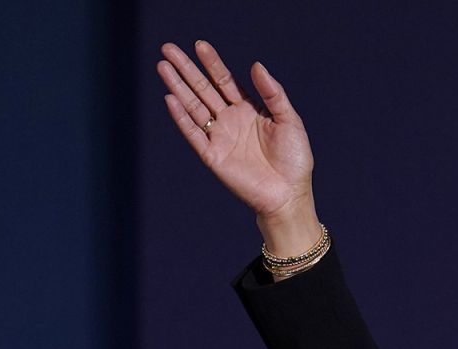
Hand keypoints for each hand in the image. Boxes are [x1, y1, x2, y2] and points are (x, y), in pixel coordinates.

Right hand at [157, 40, 318, 251]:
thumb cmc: (294, 159)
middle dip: (187, 69)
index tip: (200, 45)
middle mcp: (231, 121)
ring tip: (163, 66)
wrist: (289, 194)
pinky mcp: (213, 156)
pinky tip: (171, 98)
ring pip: (194, 107)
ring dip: (178, 87)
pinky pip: (193, 133)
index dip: (212, 63)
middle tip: (168, 49)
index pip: (225, 81)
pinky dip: (181, 117)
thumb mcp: (289, 120)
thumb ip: (273, 94)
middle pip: (204, 89)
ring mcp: (220, 138)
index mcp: (249, 110)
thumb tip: (256, 65)